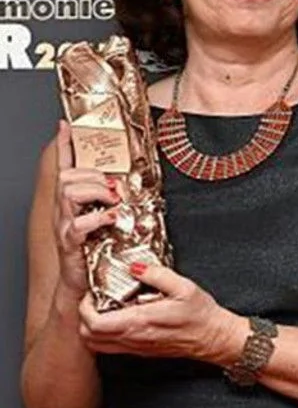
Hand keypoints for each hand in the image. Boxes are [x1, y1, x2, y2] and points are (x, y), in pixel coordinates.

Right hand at [54, 119, 120, 295]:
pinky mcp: (70, 242)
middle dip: (94, 176)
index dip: (63, 144)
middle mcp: (64, 209)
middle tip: (113, 189)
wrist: (83, 282)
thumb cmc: (96, 247)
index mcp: (72, 200)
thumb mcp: (103, 216)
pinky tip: (111, 218)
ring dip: (96, 191)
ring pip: (69, 192)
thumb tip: (124, 182)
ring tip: (113, 202)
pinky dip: (97, 218)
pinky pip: (77, 224)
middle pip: (68, 176)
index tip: (65, 125)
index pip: (64, 165)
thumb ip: (109, 199)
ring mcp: (64, 225)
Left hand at [78, 264, 245, 363]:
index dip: (84, 309)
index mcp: (141, 321)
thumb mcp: (184, 286)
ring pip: (97, 345)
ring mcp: (136, 347)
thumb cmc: (201, 315)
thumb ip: (157, 275)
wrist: (214, 339)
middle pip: (89, 337)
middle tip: (92, 298)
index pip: (96, 324)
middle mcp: (134, 338)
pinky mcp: (140, 351)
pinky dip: (104, 334)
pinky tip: (117, 316)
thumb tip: (135, 266)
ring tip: (102, 307)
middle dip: (83, 317)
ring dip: (92, 327)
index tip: (89, 293)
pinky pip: (111, 347)